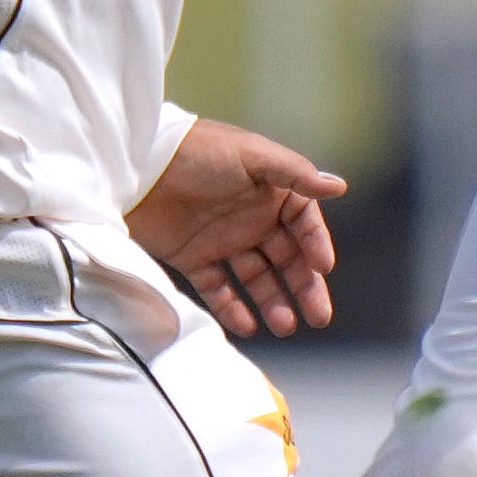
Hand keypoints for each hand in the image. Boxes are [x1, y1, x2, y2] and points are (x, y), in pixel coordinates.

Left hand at [127, 116, 345, 336]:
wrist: (136, 164)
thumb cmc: (200, 150)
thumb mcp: (253, 156)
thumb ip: (295, 174)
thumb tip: (340, 186)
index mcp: (272, 192)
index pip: (305, 225)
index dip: (316, 246)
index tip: (323, 269)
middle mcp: (253, 218)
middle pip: (287, 258)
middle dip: (305, 287)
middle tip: (319, 317)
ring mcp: (224, 240)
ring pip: (257, 278)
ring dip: (273, 302)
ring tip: (285, 326)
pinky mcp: (193, 258)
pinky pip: (218, 289)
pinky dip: (232, 308)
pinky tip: (247, 326)